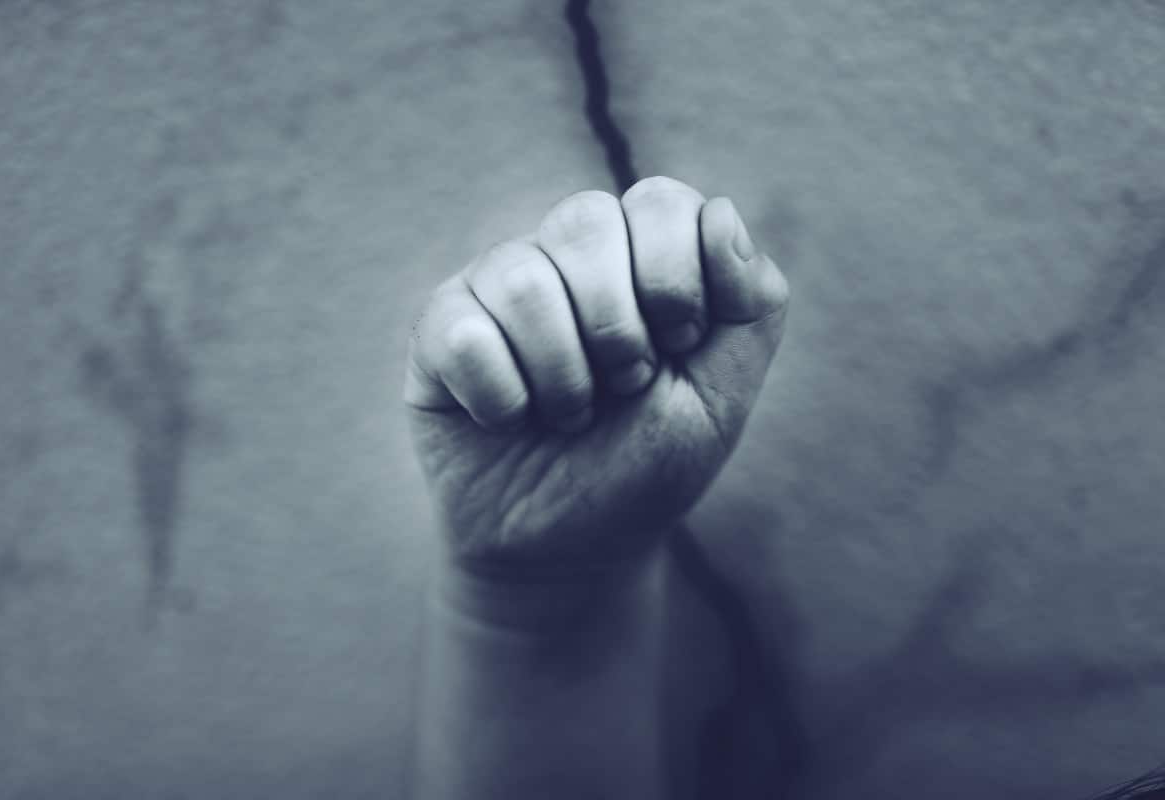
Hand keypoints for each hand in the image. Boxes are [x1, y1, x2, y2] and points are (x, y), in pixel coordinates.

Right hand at [405, 177, 788, 573]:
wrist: (570, 550)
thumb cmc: (645, 467)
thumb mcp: (721, 397)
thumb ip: (751, 306)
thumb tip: (721, 214)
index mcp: (637, 255)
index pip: (660, 202)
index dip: (675, 280)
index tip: (679, 346)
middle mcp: (563, 256)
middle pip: (586, 222)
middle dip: (619, 329)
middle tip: (623, 386)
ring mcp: (495, 287)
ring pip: (523, 280)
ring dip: (563, 377)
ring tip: (568, 415)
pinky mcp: (437, 331)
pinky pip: (463, 335)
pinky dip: (503, 397)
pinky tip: (510, 419)